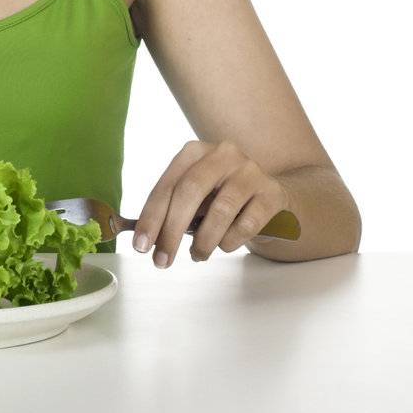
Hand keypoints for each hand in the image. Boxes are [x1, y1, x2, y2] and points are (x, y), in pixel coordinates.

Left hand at [133, 140, 291, 265]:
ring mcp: (249, 171)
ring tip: (198, 255)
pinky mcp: (271, 192)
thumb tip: (148, 239)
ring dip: (203, 241)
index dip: (152, 217)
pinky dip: (230, 241)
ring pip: (219, 210)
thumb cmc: (222, 197)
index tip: (141, 246)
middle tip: (163, 260)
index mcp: (195, 152)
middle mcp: (222, 154)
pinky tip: (224, 245)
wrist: (269, 195)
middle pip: (189, 192)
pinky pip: (246, 223)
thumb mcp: (196, 195)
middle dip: (171, 231)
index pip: (168, 185)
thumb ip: (173, 209)